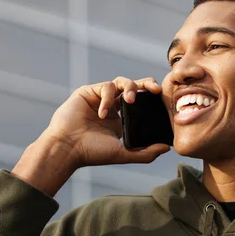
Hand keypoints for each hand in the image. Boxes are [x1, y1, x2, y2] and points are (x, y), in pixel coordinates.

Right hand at [46, 76, 170, 167]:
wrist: (67, 149)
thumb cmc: (92, 153)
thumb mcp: (123, 153)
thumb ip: (146, 153)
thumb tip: (167, 148)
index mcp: (121, 119)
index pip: (141, 101)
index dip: (151, 97)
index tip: (162, 99)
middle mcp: (112, 106)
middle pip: (134, 86)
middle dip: (146, 84)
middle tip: (155, 89)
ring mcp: (100, 97)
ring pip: (121, 82)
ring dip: (129, 88)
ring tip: (129, 101)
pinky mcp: (88, 92)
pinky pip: (106, 87)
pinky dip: (108, 98)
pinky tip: (103, 114)